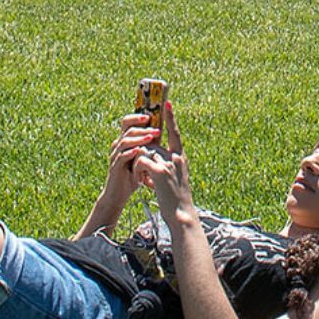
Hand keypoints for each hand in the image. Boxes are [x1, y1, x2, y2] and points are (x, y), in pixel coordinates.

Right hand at [102, 112, 162, 207]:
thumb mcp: (140, 159)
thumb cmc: (131, 176)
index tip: (150, 116)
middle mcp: (118, 146)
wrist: (118, 194)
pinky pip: (121, 156)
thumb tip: (159, 132)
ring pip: (124, 141)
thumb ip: (146, 147)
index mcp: (124, 141)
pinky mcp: (115, 167)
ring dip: (138, 138)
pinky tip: (139, 151)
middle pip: (127, 129)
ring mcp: (115, 156)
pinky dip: (130, 153)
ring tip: (150, 138)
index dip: (137, 117)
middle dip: (142, 128)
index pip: (127, 123)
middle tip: (156, 130)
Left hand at [132, 102, 194, 226]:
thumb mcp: (175, 176)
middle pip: (151, 143)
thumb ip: (167, 163)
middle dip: (142, 154)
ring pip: (144, 151)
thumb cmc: (176, 199)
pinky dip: (137, 171)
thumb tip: (152, 153)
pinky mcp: (159, 171)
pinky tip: (143, 184)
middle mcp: (176, 156)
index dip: (170, 118)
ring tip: (142, 180)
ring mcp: (168, 163)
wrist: (181, 215)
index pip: (175, 132)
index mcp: (180, 157)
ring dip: (138, 164)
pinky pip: (140, 161)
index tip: (167, 103)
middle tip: (141, 171)